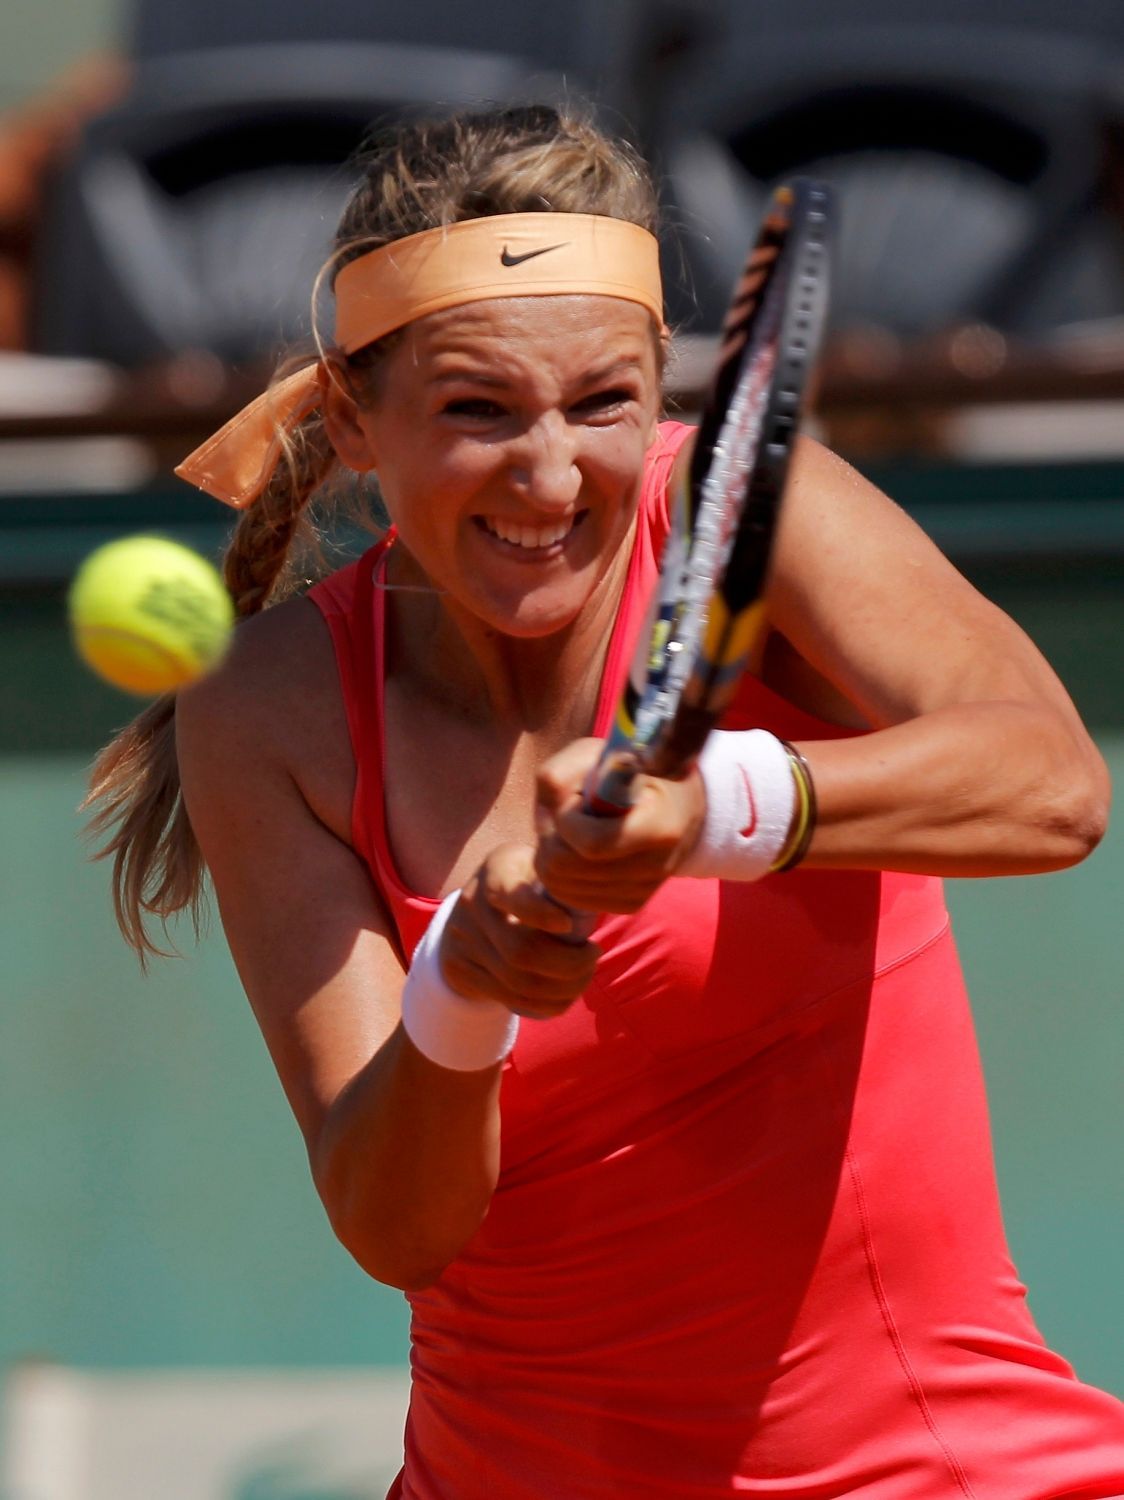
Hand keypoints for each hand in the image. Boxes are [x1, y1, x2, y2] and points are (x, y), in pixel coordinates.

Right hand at [440, 843, 600, 1019]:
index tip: (568, 925)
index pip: (512, 895)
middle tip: (594, 953)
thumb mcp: (539, 861)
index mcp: (496, 871)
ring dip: (565, 987)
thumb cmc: (526, 878)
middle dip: (569, 963)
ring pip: (519, 982)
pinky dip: (549, 1003)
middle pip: (520, 951)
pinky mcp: (464, 971)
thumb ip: (563, 872)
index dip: (539, 914)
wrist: (474, 904)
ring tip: (586, 973)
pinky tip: (569, 993)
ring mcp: (464, 942)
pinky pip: (511, 999)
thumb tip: (596, 893)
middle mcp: (473, 906)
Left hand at [534, 738, 706, 913]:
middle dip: (549, 836)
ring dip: (551, 854)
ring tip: (572, 831)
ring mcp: (643, 891)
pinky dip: (561, 875)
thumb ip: (562, 775)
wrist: (678, 805)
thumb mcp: (598, 754)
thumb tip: (545, 815)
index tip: (573, 798)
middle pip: (566, 867)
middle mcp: (656, 866)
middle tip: (565, 815)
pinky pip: (571, 899)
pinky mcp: (630, 905)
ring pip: (560, 887)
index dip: (566, 821)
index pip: (593, 843)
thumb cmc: (632, 772)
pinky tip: (577, 851)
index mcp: (659, 827)